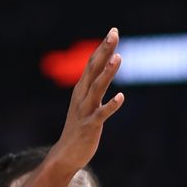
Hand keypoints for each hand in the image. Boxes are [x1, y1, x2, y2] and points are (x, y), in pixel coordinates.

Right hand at [49, 29, 126, 170]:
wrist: (65, 154)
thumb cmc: (79, 129)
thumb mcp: (85, 104)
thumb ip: (93, 87)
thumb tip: (103, 71)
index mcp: (81, 90)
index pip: (92, 63)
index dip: (102, 47)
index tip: (113, 31)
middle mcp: (82, 96)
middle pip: (94, 69)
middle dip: (104, 51)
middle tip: (114, 33)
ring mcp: (85, 110)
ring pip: (97, 88)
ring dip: (108, 73)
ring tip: (118, 57)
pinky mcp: (90, 126)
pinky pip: (102, 114)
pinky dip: (111, 106)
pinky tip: (121, 97)